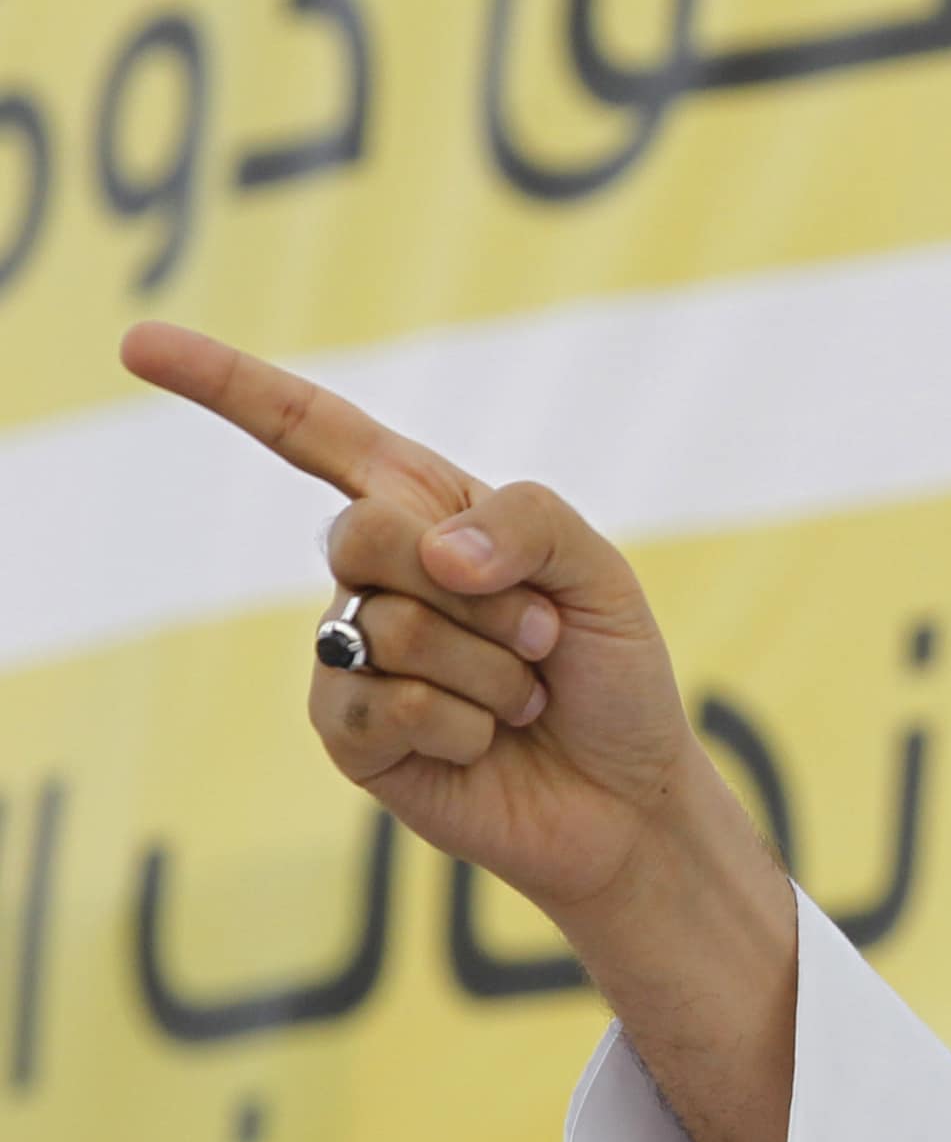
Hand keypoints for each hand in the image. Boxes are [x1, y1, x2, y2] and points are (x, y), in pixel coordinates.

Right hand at [124, 321, 717, 920]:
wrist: (626, 796)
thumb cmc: (609, 672)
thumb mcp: (598, 570)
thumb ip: (526, 522)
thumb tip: (433, 551)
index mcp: (426, 510)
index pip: (312, 432)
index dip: (225, 385)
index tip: (134, 345)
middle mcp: (374, 575)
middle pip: (362, 533)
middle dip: (477, 589)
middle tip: (540, 634)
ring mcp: (349, 654)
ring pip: (389, 628)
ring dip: (491, 669)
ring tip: (523, 697)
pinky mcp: (348, 735)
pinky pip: (386, 704)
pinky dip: (465, 724)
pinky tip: (485, 741)